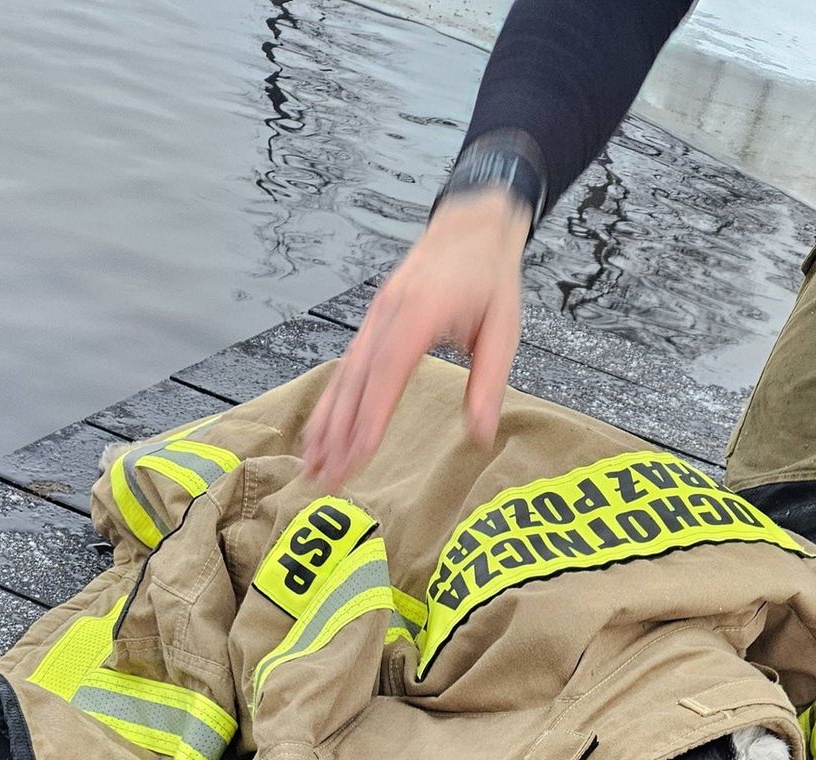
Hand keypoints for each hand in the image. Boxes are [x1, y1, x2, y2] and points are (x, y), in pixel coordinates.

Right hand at [303, 188, 528, 486]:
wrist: (472, 226)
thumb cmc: (490, 278)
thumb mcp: (504, 329)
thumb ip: (489, 382)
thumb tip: (481, 435)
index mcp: (420, 313)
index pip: (389, 372)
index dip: (371, 416)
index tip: (359, 455)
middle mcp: (388, 314)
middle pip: (356, 381)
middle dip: (338, 433)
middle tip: (326, 477)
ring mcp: (375, 317)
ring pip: (343, 376)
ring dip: (325, 423)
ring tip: (311, 465)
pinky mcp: (372, 323)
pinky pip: (345, 367)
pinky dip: (330, 403)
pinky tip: (319, 432)